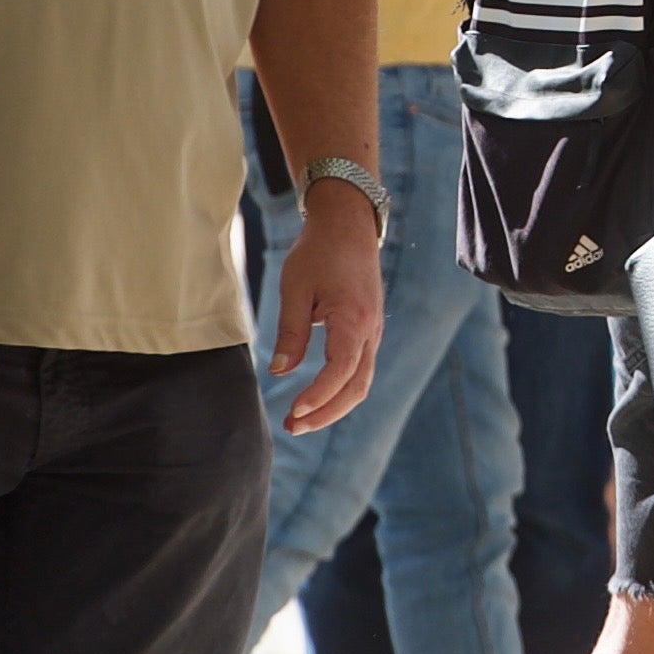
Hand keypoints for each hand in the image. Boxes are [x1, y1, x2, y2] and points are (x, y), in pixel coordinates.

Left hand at [267, 200, 386, 435]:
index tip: (294, 412)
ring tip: (300, 419)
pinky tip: (317, 398)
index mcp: (353, 319)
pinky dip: (339, 391)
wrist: (348, 226)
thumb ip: (290, 332)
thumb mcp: (296, 288)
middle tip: (293, 427)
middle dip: (326, 413)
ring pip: (360, 383)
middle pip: (356, 388)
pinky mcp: (368, 332)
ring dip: (332, 406)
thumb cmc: (319, 252)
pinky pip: (359, 370)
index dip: (318, 397)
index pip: (341, 372)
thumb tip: (280, 372)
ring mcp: (373, 333)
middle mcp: (370, 331)